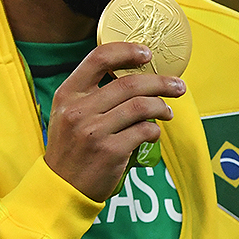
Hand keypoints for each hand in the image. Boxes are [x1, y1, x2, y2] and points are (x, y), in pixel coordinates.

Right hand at [43, 42, 184, 201]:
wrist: (61, 186)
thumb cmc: (70, 148)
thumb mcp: (67, 115)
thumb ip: (90, 95)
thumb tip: (132, 77)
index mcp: (67, 94)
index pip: (99, 58)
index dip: (127, 51)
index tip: (147, 54)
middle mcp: (79, 110)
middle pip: (129, 84)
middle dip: (161, 82)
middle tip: (177, 86)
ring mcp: (94, 131)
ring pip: (142, 106)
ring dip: (162, 107)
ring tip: (167, 112)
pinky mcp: (111, 151)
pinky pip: (144, 131)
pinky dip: (154, 131)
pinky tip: (152, 133)